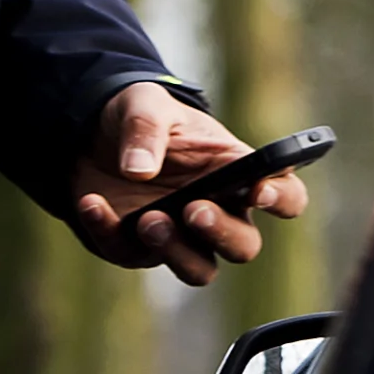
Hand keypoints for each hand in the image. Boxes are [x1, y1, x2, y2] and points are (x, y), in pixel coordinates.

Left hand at [66, 84, 310, 286]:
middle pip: (244, 245)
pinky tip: (92, 202)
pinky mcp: (138, 248)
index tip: (260, 192)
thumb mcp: (144, 104)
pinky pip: (132, 255)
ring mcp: (180, 235)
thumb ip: (146, 129)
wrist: (88, 133)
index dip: (282, 199)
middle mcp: (217, 210)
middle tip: (194, 210)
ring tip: (148, 219)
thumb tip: (138, 170)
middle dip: (222, 233)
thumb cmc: (139, 117)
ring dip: (178, 252)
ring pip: (200, 269)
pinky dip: (109, 231)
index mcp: (235, 171)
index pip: (285, 194)